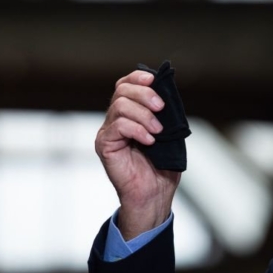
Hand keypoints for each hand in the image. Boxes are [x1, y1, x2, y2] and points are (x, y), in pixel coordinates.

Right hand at [95, 70, 181, 239]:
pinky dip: (137, 129)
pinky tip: (149, 141)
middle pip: (122, 90)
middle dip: (145, 94)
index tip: (154, 80)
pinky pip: (118, 126)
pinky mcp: (104, 145)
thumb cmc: (162, 166)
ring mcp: (108, 132)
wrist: (155, 194)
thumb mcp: (168, 132)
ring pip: (120, 106)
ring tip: (158, 131)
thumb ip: (163, 111)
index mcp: (130, 113)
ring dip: (143, 115)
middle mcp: (115, 119)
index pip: (126, 84)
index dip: (139, 77)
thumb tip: (165, 90)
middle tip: (161, 108)